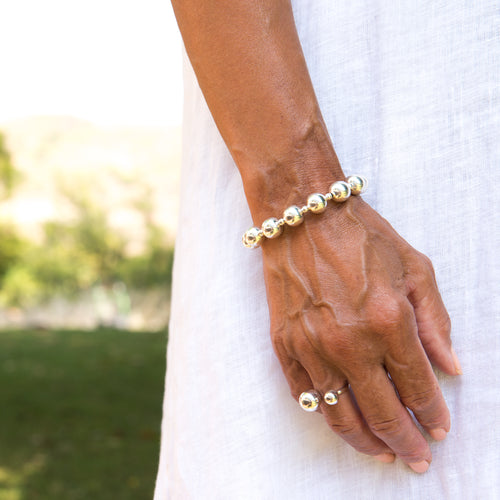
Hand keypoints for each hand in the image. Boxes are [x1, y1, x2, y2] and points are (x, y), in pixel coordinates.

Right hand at [262, 196, 460, 471]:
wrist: (304, 217)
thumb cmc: (361, 236)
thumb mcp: (415, 268)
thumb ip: (437, 322)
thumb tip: (450, 367)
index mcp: (389, 321)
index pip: (419, 388)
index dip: (432, 416)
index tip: (438, 430)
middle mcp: (350, 342)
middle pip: (383, 413)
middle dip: (405, 444)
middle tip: (416, 459)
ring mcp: (312, 346)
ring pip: (340, 416)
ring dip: (365, 441)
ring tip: (380, 453)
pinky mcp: (284, 344)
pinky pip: (304, 395)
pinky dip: (325, 415)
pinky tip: (340, 419)